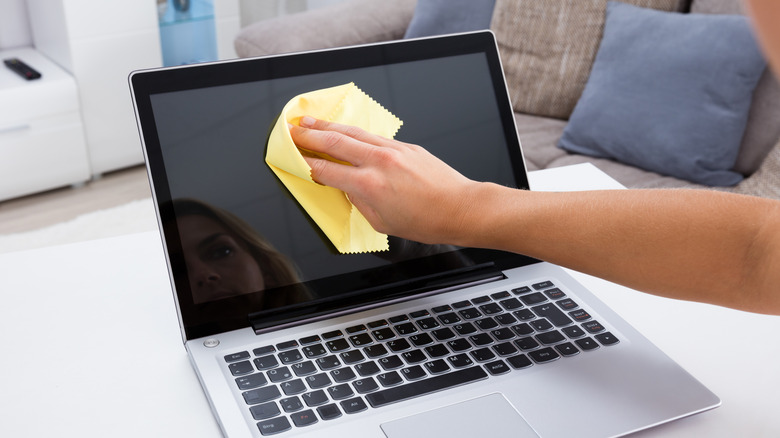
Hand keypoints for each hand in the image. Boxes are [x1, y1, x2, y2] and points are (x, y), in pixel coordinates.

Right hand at [289, 116, 485, 244]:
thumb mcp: (382, 222)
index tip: (292, 158)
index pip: (326, 170)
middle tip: (290, 130)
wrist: (460, 207)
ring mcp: (393, 150)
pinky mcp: (405, 146)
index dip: (305, 164)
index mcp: (369, 185)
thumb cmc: (426, 221)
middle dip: (308, 135)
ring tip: (308, 121)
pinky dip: (353, 131)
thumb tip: (348, 188)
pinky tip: (343, 130)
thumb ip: (360, 202)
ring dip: (327, 126)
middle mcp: (378, 162)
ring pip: (352, 132)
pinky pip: (372, 135)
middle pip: (334, 142)